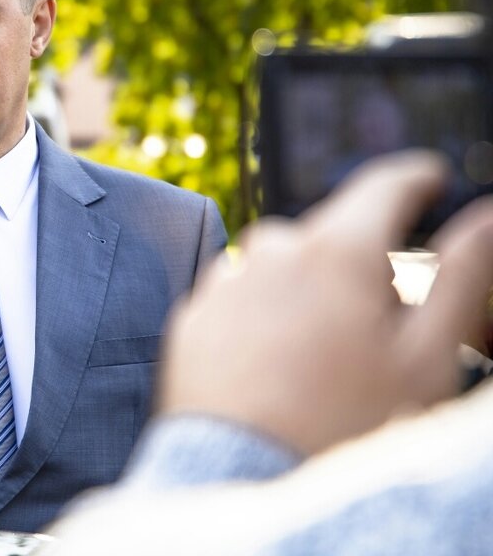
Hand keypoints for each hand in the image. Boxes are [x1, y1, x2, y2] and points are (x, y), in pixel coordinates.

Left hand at [159, 150, 492, 454]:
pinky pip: (242, 299)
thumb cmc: (344, 425)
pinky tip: (280, 367)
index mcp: (337, 250)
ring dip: (308, 293)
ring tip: (325, 360)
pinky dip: (264, 318)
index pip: (383, 187)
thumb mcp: (426, 355)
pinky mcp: (193, 316)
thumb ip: (463, 274)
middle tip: (380, 328)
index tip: (429, 177)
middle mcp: (272, 250)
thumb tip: (487, 215)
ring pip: (282, 268)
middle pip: (332, 237)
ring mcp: (225, 282)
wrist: (242, 479)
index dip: (415, 178)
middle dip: (361, 265)